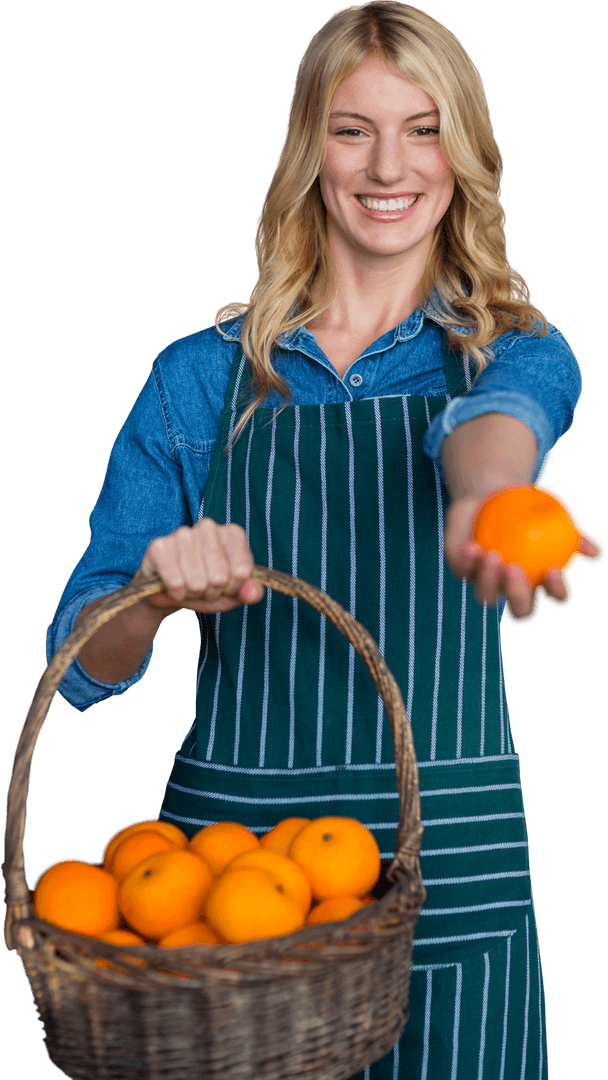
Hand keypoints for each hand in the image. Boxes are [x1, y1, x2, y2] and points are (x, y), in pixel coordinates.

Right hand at [131, 518, 264, 614]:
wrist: (172, 590)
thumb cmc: (208, 585)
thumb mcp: (234, 591)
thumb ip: (250, 592)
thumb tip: (253, 593)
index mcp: (232, 533)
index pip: (242, 572)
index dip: (233, 588)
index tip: (226, 585)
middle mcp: (208, 527)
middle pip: (219, 577)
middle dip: (212, 592)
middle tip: (204, 587)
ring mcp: (182, 533)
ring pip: (196, 582)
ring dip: (193, 593)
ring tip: (189, 585)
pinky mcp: (159, 546)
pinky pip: (175, 582)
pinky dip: (177, 593)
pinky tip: (175, 587)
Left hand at [444, 495, 604, 620]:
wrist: (492, 495)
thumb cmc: (529, 508)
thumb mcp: (553, 516)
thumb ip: (573, 535)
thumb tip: (593, 552)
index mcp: (541, 582)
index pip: (555, 597)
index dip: (556, 591)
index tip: (554, 570)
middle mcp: (513, 589)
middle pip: (519, 609)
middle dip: (517, 595)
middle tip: (515, 569)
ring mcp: (486, 582)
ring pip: (486, 597)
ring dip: (489, 580)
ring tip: (493, 556)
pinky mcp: (462, 569)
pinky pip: (463, 571)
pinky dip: (467, 561)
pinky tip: (472, 546)